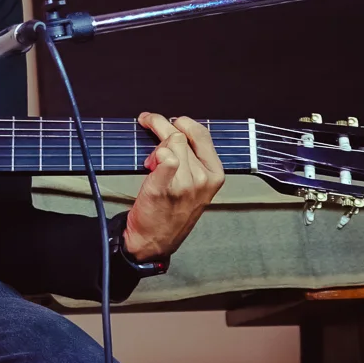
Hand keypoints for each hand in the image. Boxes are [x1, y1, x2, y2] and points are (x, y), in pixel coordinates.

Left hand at [122, 113, 224, 261]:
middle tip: (148, 131)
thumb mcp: (196, 186)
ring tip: (150, 163)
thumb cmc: (173, 212)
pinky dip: (157, 156)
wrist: (154, 242)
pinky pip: (164, 159)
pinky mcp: (163, 188)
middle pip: (179, 136)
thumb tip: (176, 130)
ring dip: (154, 148)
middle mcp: (202, 178)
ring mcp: (185, 184)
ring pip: (168, 144)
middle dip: (160, 131)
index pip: (201, 133)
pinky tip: (151, 164)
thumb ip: (193, 159)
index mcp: (215, 174)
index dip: (181, 122)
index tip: (169, 120)